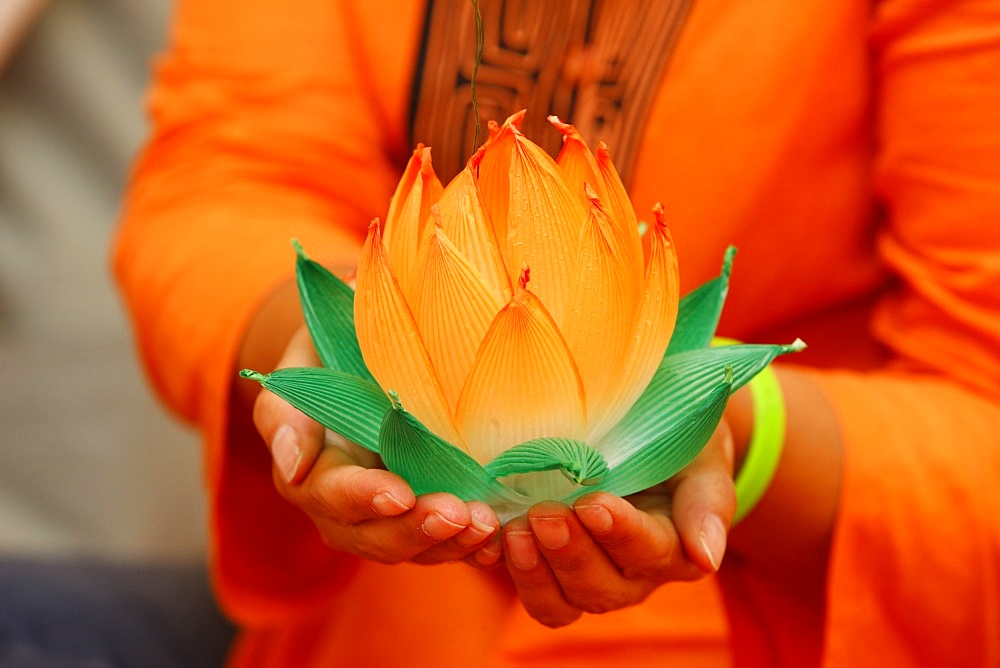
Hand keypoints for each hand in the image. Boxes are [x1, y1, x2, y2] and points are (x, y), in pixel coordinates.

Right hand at [252, 325, 502, 565]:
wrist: (364, 355)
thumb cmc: (331, 352)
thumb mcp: (304, 363)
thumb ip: (287, 408)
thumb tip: (292, 465)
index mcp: (309, 471)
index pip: (330, 494)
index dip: (363, 498)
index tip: (399, 493)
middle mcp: (344, 507)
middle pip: (373, 535)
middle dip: (414, 530)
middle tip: (456, 515)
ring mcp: (386, 518)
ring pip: (412, 548)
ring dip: (450, 543)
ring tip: (485, 525)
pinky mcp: (422, 517)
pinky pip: (444, 545)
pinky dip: (471, 548)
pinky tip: (497, 539)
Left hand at [501, 422, 736, 626]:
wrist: (647, 431)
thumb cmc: (680, 439)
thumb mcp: (702, 455)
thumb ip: (708, 502)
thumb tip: (707, 558)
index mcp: (678, 548)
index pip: (651, 553)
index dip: (622, 534)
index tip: (594, 504)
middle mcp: (634, 576)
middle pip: (603, 588)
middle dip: (571, 553)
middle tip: (545, 514)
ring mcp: (591, 579)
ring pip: (564, 603)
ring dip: (536, 571)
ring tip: (514, 530)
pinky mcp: (552, 572)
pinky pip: (534, 594)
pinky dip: (511, 572)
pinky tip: (492, 536)